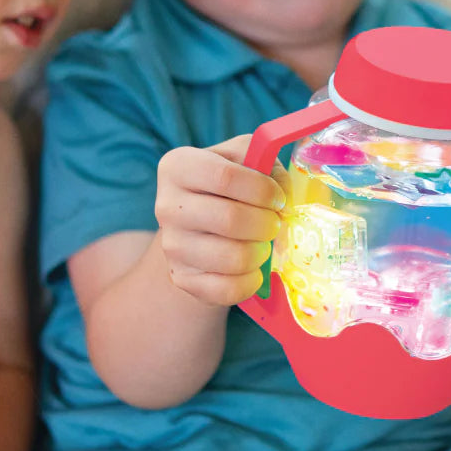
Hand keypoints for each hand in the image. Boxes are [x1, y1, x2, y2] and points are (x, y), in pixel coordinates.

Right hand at [155, 135, 285, 306]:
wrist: (199, 226)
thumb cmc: (229, 188)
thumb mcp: (246, 161)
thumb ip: (269, 168)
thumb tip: (283, 203)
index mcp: (178, 166)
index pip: (225, 177)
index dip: (263, 190)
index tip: (279, 199)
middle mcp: (166, 205)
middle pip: (229, 219)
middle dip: (266, 225)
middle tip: (274, 225)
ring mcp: (170, 245)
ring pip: (232, 258)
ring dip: (260, 253)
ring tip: (262, 244)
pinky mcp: (180, 278)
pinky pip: (227, 289)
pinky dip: (250, 281)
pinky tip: (252, 268)